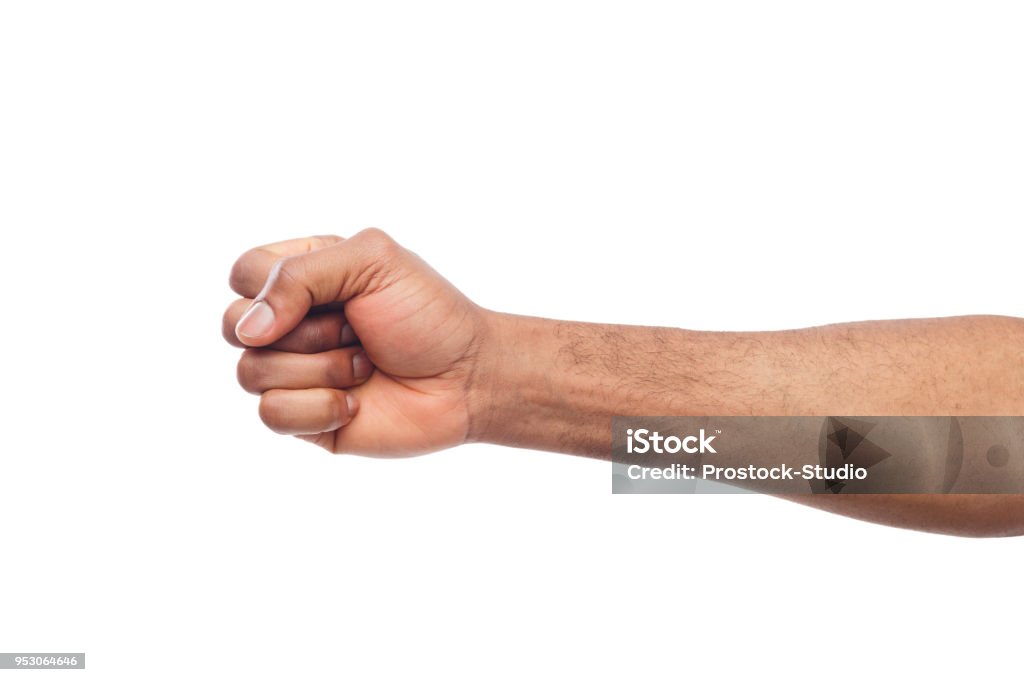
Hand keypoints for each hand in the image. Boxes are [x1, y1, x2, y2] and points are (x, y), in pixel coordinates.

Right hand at [223, 229, 489, 454]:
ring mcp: (293, 374)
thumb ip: (299, 274)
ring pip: (251, 373)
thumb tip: (247, 331)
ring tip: (364, 365)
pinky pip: (270, 415)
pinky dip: (319, 407)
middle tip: (355, 330)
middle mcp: (290, 325)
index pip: (242, 273)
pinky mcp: (303, 419)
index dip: (273, 287)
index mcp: (302, 277)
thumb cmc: (428, 314)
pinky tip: (355, 403)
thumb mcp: (371, 261)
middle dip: (303, 330)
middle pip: (235, 326)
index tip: (329, 294)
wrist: (468, 378)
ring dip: (320, 369)